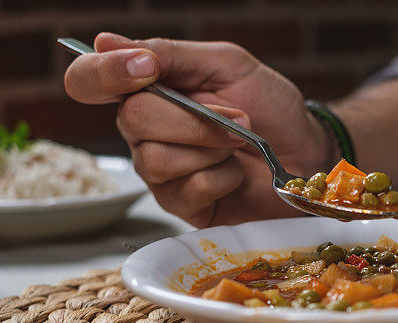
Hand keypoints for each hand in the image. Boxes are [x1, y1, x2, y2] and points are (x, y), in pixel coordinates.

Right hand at [64, 32, 332, 226]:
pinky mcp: (181, 206)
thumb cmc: (270, 107)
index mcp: (148, 90)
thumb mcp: (227, 65)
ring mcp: (159, 171)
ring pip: (156, 159)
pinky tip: (237, 174)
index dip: (104, 73)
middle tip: (238, 120)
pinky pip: (185, 190)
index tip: (146, 69)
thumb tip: (106, 41)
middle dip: (194, 119)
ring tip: (241, 145)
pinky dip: (221, 178)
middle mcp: (144, 131)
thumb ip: (171, 54)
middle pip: (132, 120)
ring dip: (212, 148)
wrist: (307, 153)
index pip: (90, 80)